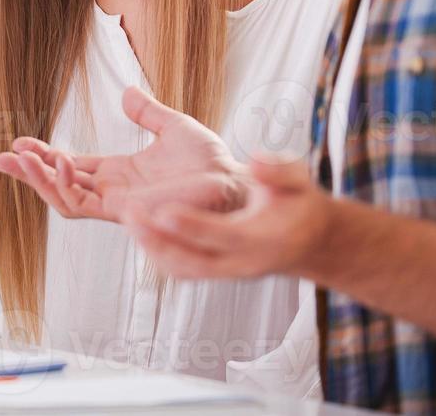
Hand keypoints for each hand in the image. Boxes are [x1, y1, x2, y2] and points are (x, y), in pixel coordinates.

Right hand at [0, 86, 247, 222]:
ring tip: (21, 158)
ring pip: (64, 199)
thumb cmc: (211, 160)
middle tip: (3, 156)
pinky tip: (57, 162)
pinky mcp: (125, 212)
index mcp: (119, 173)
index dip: (43, 157)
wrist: (233, 179)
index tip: (18, 142)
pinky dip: (65, 186)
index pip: (71, 167)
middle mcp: (113, 192)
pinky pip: (84, 206)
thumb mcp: (173, 126)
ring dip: (39, 180)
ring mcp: (118, 205)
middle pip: (58, 186)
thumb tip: (127, 92)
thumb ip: (147, 112)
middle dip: (29, 173)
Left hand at [120, 158, 332, 279]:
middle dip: (160, 242)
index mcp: (264, 239)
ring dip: (153, 248)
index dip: (194, 226)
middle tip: (128, 215)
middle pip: (196, 261)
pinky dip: (159, 252)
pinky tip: (140, 229)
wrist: (308, 240)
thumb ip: (278, 171)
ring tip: (126, 219)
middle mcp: (243, 263)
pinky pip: (183, 269)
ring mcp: (228, 272)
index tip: (163, 211)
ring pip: (185, 269)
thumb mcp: (298, 182)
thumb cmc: (298, 206)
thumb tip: (257, 162)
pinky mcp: (217, 271)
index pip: (226, 236)